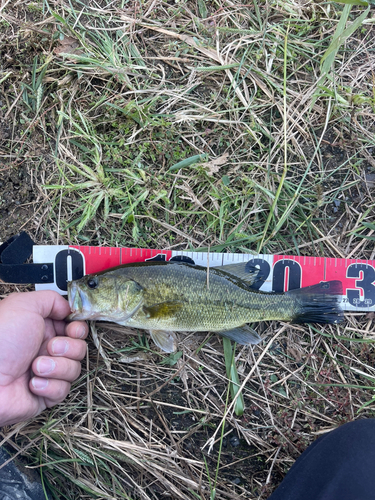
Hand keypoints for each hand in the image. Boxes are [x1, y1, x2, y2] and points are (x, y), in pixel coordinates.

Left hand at [0, 291, 87, 425]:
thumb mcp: (23, 305)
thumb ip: (51, 299)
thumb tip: (69, 309)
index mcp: (41, 328)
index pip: (74, 327)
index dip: (78, 329)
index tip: (72, 330)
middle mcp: (45, 349)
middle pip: (79, 347)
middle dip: (68, 347)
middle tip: (50, 347)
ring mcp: (46, 372)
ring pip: (74, 369)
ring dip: (57, 367)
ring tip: (36, 366)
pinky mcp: (45, 394)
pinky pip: (63, 390)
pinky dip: (49, 386)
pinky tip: (32, 383)